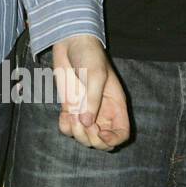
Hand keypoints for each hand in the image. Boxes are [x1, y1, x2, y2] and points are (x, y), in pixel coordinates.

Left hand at [50, 35, 129, 150]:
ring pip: (84, 138)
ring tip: (72, 115)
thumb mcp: (95, 75)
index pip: (121, 133)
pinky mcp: (70, 108)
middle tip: (81, 120)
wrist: (70, 44)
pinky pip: (68, 128)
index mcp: (115, 106)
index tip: (99, 131)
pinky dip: (65, 127)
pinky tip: (64, 115)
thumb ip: (92, 99)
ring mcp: (85, 112)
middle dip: (91, 137)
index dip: (113, 140)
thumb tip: (87, 123)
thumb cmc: (89, 56)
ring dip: (77, 133)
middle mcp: (102, 112)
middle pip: (101, 142)